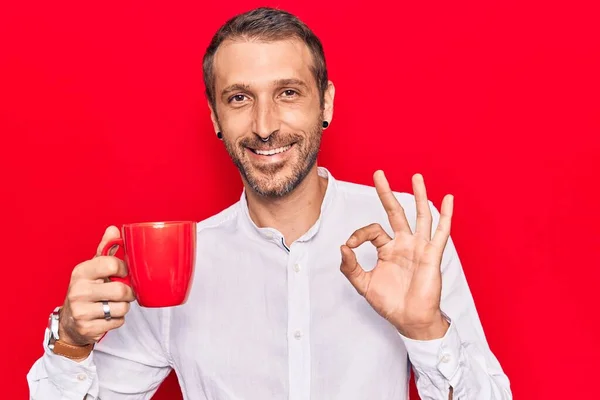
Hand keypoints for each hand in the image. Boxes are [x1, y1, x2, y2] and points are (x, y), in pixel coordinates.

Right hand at [59, 226, 134, 345]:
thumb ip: (105, 249)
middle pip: (121, 290)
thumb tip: (114, 229)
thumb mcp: (93, 268)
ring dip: (123, 307)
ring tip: (113, 304)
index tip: (123, 273)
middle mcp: (78, 290)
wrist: (70, 321)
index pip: (112, 264)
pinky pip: (117, 322)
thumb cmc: (87, 289)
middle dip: (128, 293)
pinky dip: (117, 320)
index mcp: (81, 271)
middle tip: (123, 293)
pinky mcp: (87, 328)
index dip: (125, 269)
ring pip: (122, 308)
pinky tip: (107, 316)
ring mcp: (81, 311)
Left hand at [340, 171, 453, 339]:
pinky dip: (446, 215)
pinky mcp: (432, 255)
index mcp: (387, 249)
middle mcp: (403, 243)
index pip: (372, 230)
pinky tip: (448, 199)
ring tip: (416, 176)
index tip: (350, 246)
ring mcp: (419, 247)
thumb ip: (350, 267)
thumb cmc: (390, 303)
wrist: (409, 319)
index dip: (359, 234)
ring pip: (419, 215)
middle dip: (386, 193)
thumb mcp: (363, 284)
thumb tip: (342, 247)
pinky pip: (441, 232)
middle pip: (395, 211)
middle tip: (378, 173)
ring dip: (418, 195)